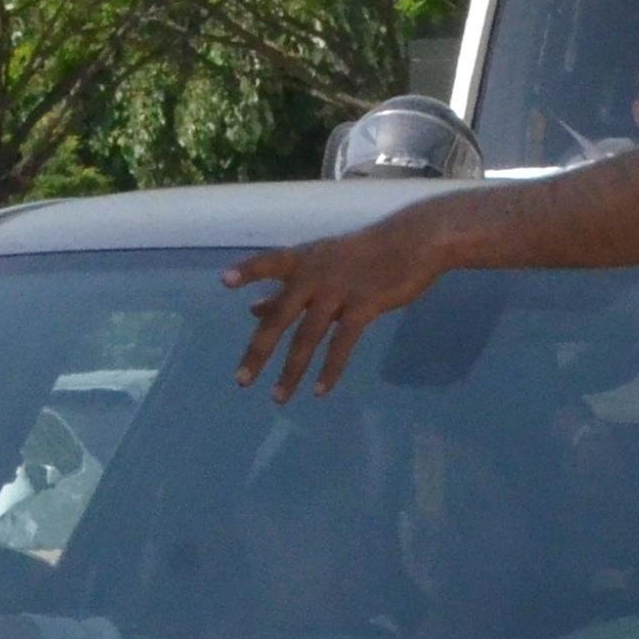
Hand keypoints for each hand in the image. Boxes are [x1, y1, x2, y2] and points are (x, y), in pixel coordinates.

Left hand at [224, 213, 455, 398]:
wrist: (414, 242)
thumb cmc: (365, 253)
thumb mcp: (324, 262)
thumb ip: (289, 287)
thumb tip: (253, 308)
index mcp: (305, 260)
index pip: (271, 263)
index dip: (249, 271)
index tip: (224, 282)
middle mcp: (316, 275)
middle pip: (281, 316)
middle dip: (260, 350)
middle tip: (242, 380)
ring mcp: (339, 291)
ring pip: (308, 337)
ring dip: (292, 371)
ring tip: (279, 397)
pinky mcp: (364, 306)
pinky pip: (342, 344)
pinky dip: (330, 370)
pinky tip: (321, 390)